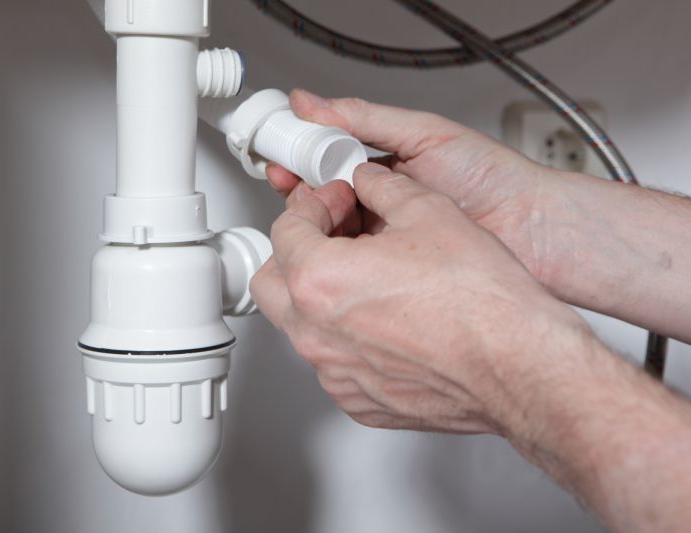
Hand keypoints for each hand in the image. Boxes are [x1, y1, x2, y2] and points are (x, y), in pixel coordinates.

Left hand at [251, 162, 592, 434]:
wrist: (520, 367)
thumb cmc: (483, 303)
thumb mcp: (430, 212)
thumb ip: (384, 188)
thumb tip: (371, 181)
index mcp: (320, 280)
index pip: (286, 229)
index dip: (313, 205)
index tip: (337, 202)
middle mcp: (316, 333)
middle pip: (274, 279)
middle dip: (297, 249)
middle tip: (333, 234)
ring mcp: (335, 373)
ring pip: (301, 323)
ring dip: (319, 293)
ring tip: (364, 275)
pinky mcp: (359, 400)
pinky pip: (333, 361)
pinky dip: (345, 335)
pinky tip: (384, 319)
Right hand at [267, 89, 555, 284]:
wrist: (532, 230)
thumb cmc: (491, 179)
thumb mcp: (422, 134)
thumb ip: (366, 119)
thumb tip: (313, 103)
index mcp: (384, 164)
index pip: (329, 158)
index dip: (303, 156)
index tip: (282, 153)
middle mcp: (381, 201)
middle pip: (324, 197)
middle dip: (304, 191)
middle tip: (290, 183)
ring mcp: (385, 239)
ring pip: (334, 232)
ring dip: (318, 223)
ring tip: (313, 213)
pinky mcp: (392, 272)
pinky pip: (354, 262)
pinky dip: (339, 255)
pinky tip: (332, 246)